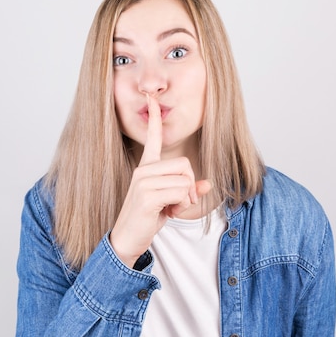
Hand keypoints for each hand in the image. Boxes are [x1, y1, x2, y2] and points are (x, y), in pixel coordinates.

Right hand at [109, 96, 210, 266]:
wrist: (127, 238)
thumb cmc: (147, 219)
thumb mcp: (171, 203)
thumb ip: (189, 191)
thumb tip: (208, 185)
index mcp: (146, 168)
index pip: (153, 138)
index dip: (155, 118)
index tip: (152, 98)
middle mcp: (143, 170)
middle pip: (185, 165)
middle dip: (190, 186)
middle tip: (179, 202)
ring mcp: (143, 181)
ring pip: (185, 180)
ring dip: (185, 199)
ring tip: (170, 209)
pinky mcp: (147, 195)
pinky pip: (180, 192)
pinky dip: (181, 206)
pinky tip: (168, 213)